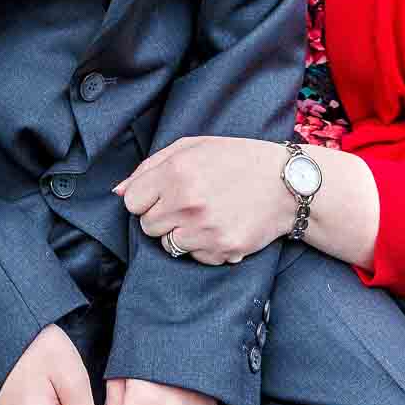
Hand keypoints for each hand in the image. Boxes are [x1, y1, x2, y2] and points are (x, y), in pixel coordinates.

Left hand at [115, 136, 291, 265]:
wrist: (286, 183)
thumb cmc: (236, 159)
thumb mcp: (192, 147)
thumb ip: (150, 166)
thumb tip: (118, 191)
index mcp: (176, 171)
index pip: (131, 202)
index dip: (146, 199)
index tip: (163, 195)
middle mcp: (187, 201)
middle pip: (147, 226)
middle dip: (163, 217)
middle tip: (189, 204)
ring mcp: (205, 229)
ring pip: (168, 245)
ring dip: (181, 234)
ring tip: (206, 216)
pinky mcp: (222, 250)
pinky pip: (195, 257)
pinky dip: (204, 247)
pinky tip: (221, 227)